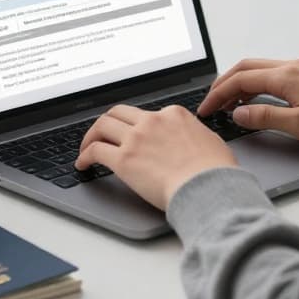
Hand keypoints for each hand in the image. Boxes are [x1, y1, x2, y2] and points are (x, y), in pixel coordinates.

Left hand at [75, 104, 238, 210]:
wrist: (208, 186)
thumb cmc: (215, 171)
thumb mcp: (210, 141)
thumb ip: (194, 136)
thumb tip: (192, 141)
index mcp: (173, 114)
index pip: (146, 113)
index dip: (135, 124)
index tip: (131, 134)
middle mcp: (152, 121)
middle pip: (119, 113)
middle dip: (107, 122)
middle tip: (101, 134)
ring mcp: (136, 138)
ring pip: (102, 126)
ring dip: (91, 136)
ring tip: (86, 148)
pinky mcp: (124, 159)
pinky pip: (95, 151)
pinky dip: (84, 156)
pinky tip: (82, 164)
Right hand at [197, 58, 298, 145]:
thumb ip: (264, 117)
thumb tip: (238, 114)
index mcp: (285, 76)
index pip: (240, 80)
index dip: (218, 95)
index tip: (206, 109)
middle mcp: (291, 66)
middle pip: (245, 68)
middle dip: (223, 85)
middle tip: (210, 104)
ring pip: (259, 69)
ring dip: (240, 83)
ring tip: (228, 104)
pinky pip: (273, 74)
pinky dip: (256, 84)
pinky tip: (256, 99)